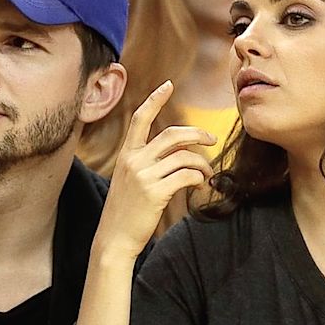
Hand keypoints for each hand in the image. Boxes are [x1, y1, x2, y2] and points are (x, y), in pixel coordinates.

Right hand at [94, 81, 216, 259]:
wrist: (113, 239)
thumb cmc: (125, 211)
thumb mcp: (130, 180)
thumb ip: (147, 163)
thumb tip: (179, 154)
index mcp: (127, 154)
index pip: (141, 118)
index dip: (155, 99)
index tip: (168, 85)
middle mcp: (134, 161)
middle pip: (172, 135)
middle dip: (196, 134)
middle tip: (212, 140)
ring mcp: (144, 176)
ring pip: (183, 157)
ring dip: (202, 163)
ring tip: (208, 173)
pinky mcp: (154, 193)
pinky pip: (185, 176)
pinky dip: (198, 177)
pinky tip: (200, 183)